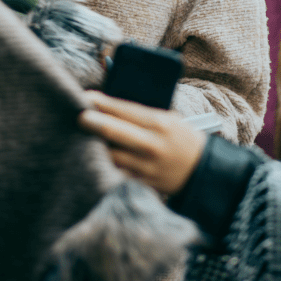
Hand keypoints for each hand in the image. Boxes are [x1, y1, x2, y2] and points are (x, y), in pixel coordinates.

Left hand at [78, 90, 205, 194]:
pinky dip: (105, 165)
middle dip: (92, 121)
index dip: (103, 102)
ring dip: (94, 146)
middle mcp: (151, 144)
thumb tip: (109, 104)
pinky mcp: (142, 184)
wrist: (202, 170)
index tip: (86, 96)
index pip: (124, 109)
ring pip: (111, 155)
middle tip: (78, 116)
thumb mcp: (169, 118)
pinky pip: (117, 174)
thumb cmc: (180, 138)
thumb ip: (143, 112)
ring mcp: (146, 166)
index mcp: (159, 123)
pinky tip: (94, 158)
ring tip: (82, 137)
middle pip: (113, 131)